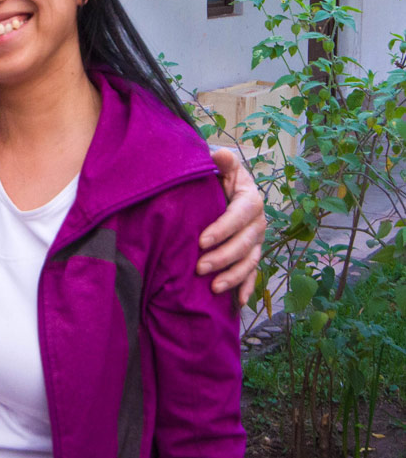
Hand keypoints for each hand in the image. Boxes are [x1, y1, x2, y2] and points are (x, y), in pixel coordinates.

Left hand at [197, 148, 264, 304]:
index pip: (240, 215)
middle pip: (245, 243)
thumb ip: (221, 161)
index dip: (223, 229)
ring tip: (213, 287)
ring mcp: (256, 240)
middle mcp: (257, 222)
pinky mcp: (251, 254)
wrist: (220, 186)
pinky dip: (246, 288)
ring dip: (233, 276)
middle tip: (200, 267)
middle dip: (223, 257)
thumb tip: (221, 155)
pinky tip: (239, 302)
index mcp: (250, 198)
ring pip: (250, 261)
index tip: (201, 241)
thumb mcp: (219, 165)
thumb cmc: (217, 175)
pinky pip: (252, 274)